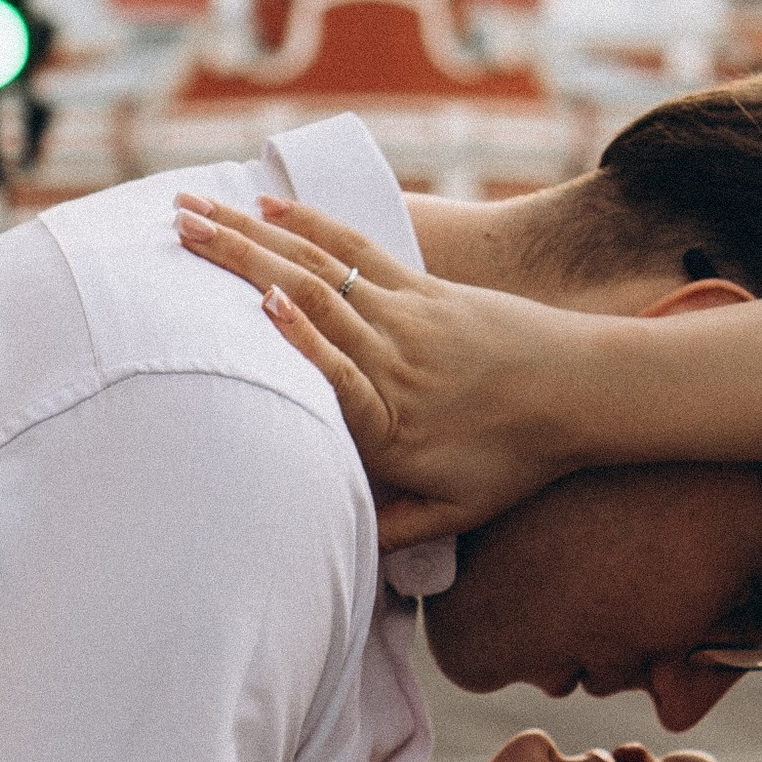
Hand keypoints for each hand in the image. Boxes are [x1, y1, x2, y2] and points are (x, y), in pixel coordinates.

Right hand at [175, 195, 597, 546]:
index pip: (340, 374)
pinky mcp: (423, 287)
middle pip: (311, 301)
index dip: (301, 339)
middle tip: (177, 229)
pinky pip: (359, 250)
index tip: (261, 307)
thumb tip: (337, 557)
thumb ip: (394, 532)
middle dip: (238, 261)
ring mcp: (408, 314)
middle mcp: (395, 358)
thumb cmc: (517, 458)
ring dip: (254, 233)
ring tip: (195, 208)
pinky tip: (268, 204)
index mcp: (394, 419)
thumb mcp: (460, 513)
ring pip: (322, 267)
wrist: (584, 391)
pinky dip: (312, 223)